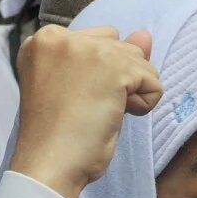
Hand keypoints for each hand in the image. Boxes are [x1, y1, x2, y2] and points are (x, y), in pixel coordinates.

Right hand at [8, 26, 160, 197]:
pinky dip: (144, 103)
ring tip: (99, 111)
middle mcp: (61, 37)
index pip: (98, 40)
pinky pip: (153, 80)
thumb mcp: (82, 82)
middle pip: (120, 46)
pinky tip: (114, 117)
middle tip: (86, 105)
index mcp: (44, 39)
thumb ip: (112, 53)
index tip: (73, 97)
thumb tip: (145, 34)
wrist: (49, 163)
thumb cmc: (58, 130)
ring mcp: (88, 49)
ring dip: (131, 90)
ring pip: (139, 60)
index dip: (98, 72)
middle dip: (116, 77)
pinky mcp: (114, 68)